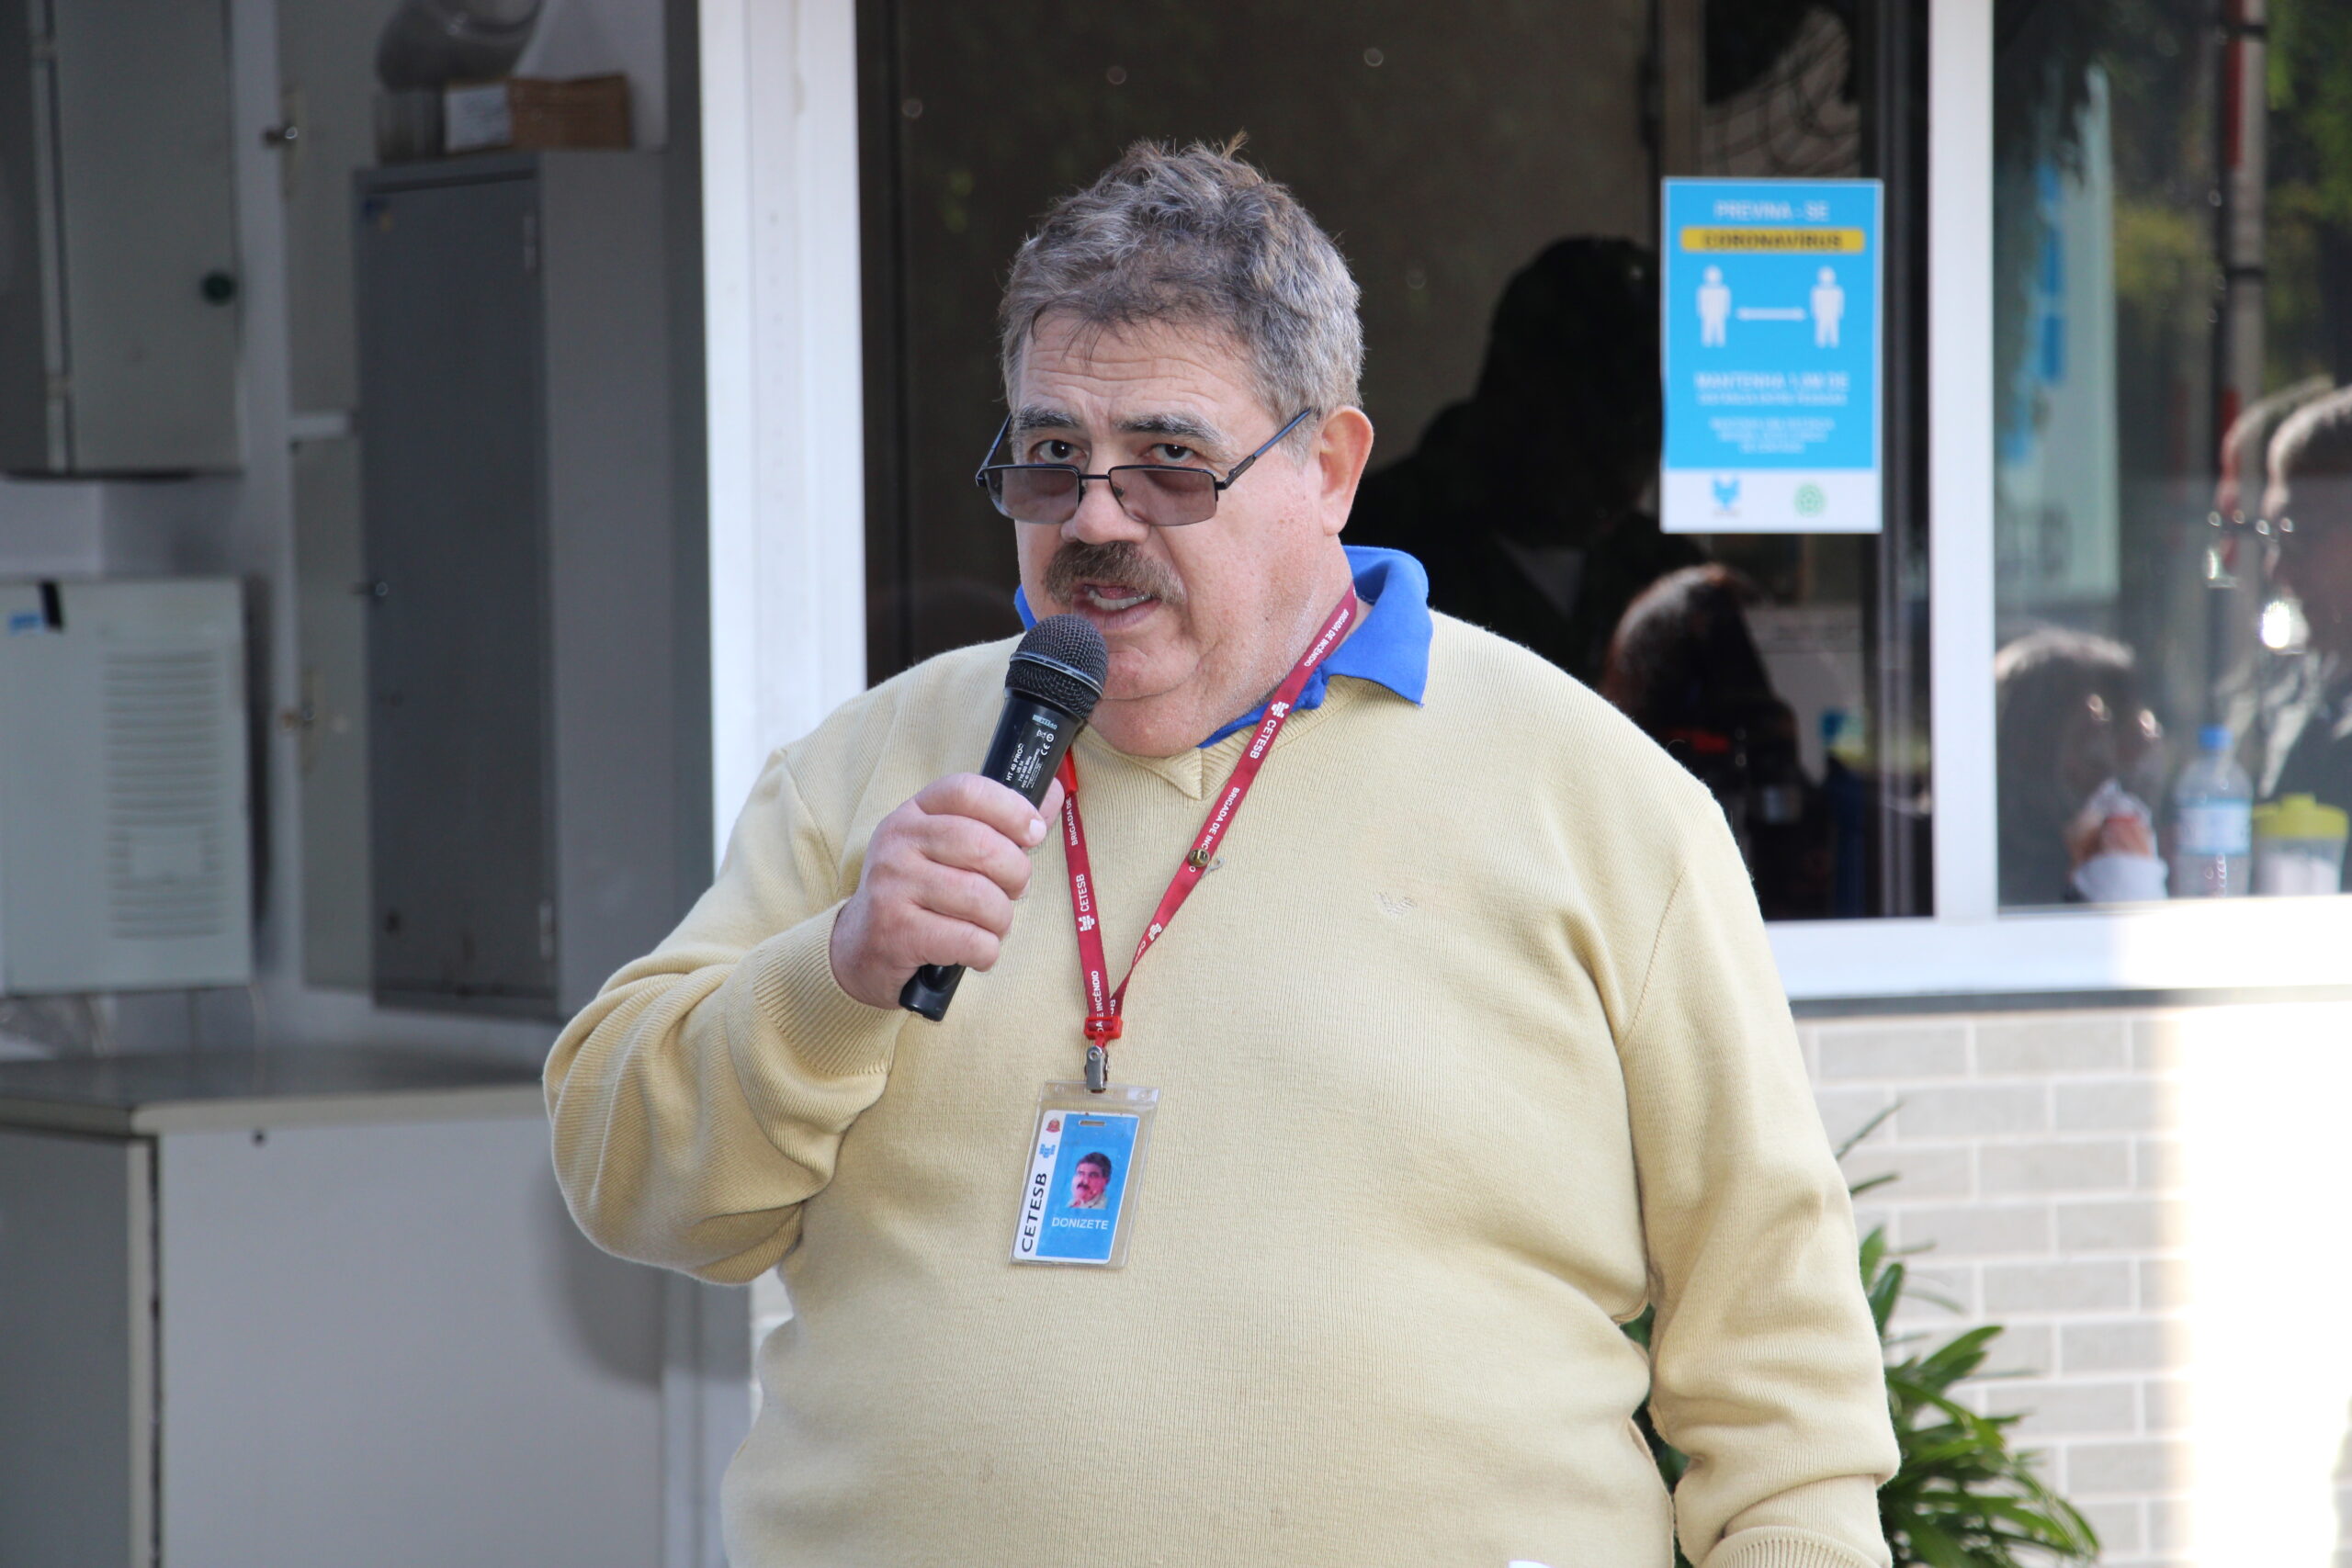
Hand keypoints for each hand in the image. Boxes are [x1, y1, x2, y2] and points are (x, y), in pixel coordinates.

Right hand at [828, 773, 1065, 1008]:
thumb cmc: (919, 895)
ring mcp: (892, 886)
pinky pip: (969, 940)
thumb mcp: (948, 851)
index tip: (1034, 831)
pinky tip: (976, 952)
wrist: (859, 950)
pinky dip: (986, 951)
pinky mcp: (896, 931)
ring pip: (981, 897)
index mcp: (913, 813)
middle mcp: (897, 842)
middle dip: (1015, 873)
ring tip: (991, 927)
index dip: (1011, 808)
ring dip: (1001, 920)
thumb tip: (1053, 792)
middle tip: (1014, 890)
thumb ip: (1001, 825)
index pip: (966, 791)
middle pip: (982, 845)